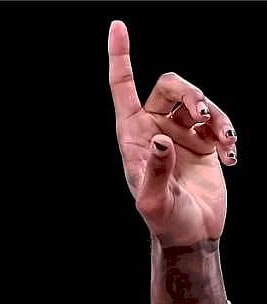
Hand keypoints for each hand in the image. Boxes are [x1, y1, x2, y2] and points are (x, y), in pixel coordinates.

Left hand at [108, 19, 237, 245]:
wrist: (191, 232)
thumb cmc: (164, 220)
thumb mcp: (154, 201)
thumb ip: (156, 172)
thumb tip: (161, 142)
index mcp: (132, 135)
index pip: (123, 87)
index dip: (120, 57)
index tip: (117, 26)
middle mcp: (154, 127)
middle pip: (172, 85)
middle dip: (192, 93)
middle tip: (205, 116)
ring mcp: (180, 132)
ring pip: (200, 100)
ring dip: (217, 117)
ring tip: (225, 144)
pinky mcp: (204, 140)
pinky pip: (219, 120)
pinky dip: (228, 134)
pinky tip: (231, 157)